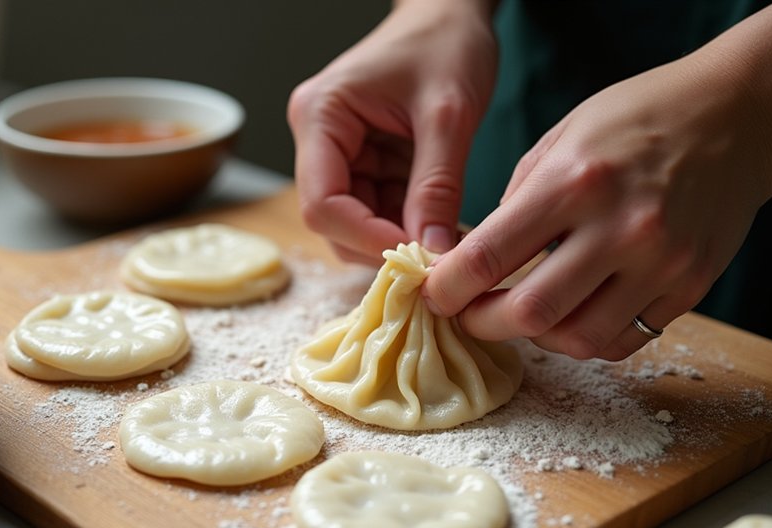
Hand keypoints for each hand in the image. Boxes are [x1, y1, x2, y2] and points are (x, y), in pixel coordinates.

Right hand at [287, 0, 498, 263]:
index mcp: (321, 117)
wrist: (453, 12)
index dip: (364, 237)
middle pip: (332, 219)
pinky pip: (377, 208)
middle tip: (435, 258)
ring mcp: (339, 151)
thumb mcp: (449, 114)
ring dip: (396, 236)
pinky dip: (407, 223)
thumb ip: (438, 185)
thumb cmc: (447, 43)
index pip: (322, 202)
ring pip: (355, 221)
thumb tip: (435, 254)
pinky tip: (441, 223)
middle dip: (381, 242)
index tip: (416, 258)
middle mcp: (318, 138)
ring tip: (444, 240)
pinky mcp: (364, 161)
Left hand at [423, 45, 771, 360]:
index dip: (446, 289)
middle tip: (469, 314)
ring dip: (536, 337)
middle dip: (482, 324)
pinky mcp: (690, 285)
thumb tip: (473, 260)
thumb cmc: (636, 119)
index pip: (487, 258)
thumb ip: (516, 203)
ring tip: (522, 312)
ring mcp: (661, 263)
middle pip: (528, 314)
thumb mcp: (560, 138)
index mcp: (573, 181)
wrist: (736, 115)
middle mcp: (619, 227)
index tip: (434, 294)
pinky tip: (572, 314)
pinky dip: (586, 338)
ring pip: (578, 339)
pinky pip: (624, 340)